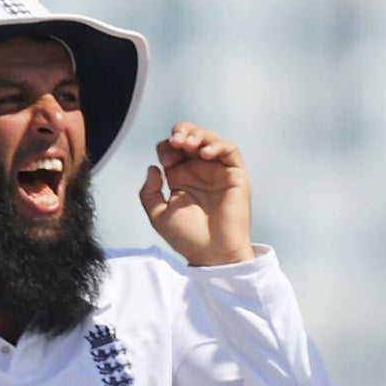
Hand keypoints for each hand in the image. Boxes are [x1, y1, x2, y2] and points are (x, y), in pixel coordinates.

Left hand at [142, 122, 252, 266]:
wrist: (212, 253)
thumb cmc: (187, 238)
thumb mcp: (158, 216)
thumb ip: (149, 193)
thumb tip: (154, 168)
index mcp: (180, 176)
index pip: (172, 148)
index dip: (166, 146)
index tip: (164, 162)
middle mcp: (199, 170)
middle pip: (191, 136)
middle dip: (182, 131)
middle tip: (176, 142)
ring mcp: (218, 171)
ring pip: (210, 139)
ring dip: (199, 135)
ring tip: (189, 144)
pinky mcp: (235, 174)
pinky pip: (230, 151)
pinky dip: (218, 146)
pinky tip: (205, 154)